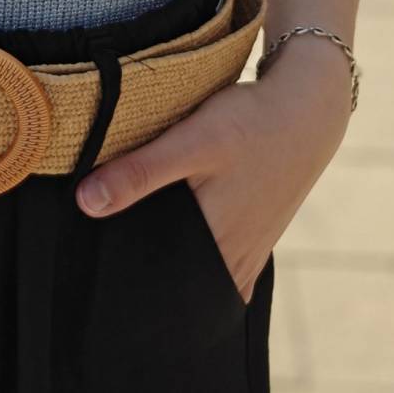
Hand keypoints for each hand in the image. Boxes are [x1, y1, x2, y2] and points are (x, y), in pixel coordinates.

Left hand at [74, 42, 352, 303]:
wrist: (307, 107)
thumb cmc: (250, 123)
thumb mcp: (192, 141)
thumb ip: (141, 173)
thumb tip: (86, 204)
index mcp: (216, 246)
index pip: (162, 286)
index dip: (129, 279)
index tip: (95, 268)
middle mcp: (235, 258)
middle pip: (179, 281)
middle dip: (147, 271)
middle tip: (108, 254)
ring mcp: (249, 249)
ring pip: (199, 271)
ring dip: (172, 259)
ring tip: (137, 241)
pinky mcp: (255, 233)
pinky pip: (219, 259)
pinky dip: (196, 251)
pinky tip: (180, 230)